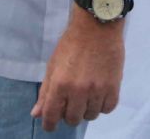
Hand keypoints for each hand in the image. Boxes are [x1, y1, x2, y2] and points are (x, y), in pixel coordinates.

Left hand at [32, 13, 125, 130]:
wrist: (97, 25)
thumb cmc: (72, 43)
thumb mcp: (53, 65)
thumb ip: (45, 91)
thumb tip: (36, 114)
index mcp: (60, 84)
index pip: (51, 116)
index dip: (49, 124)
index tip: (51, 124)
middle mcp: (78, 90)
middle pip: (73, 119)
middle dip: (69, 113)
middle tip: (72, 101)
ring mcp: (97, 89)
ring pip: (91, 115)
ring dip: (87, 108)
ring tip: (87, 94)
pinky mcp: (113, 86)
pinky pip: (107, 109)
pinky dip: (102, 104)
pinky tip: (99, 93)